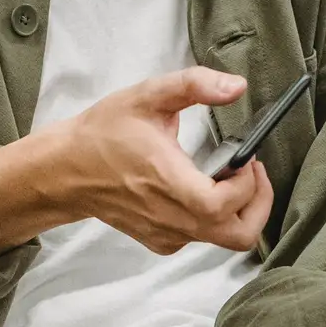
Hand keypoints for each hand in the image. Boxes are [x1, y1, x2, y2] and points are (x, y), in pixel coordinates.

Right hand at [0, 67, 275, 255]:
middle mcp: (171, 218)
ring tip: (230, 178)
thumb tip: (236, 87)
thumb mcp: (148, 96)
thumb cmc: (104, 133)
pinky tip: (202, 190)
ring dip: (238, 209)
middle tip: (253, 173)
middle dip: (259, 204)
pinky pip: (201, 239)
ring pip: (224, 239)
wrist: (66, 170)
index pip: (226, 204)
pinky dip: (214, 219)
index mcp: (170, 183)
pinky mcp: (161, 241)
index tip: (246, 157)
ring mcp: (167, 234)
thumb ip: (195, 85)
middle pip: (239, 235)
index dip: (249, 184)